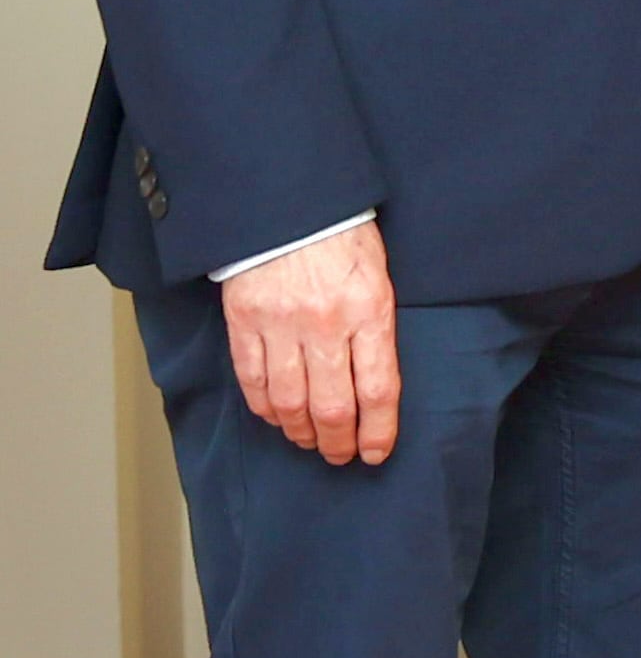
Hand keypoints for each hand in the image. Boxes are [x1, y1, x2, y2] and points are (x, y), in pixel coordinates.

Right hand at [223, 217, 399, 464]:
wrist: (290, 202)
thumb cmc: (343, 236)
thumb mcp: (380, 275)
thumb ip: (376, 327)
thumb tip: (375, 383)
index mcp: (369, 310)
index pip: (378, 389)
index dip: (378, 430)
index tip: (377, 452)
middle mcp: (325, 323)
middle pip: (332, 406)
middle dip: (338, 442)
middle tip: (341, 455)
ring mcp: (280, 325)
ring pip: (289, 402)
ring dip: (301, 432)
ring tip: (310, 442)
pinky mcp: (244, 323)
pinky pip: (253, 381)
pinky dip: (265, 408)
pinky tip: (277, 418)